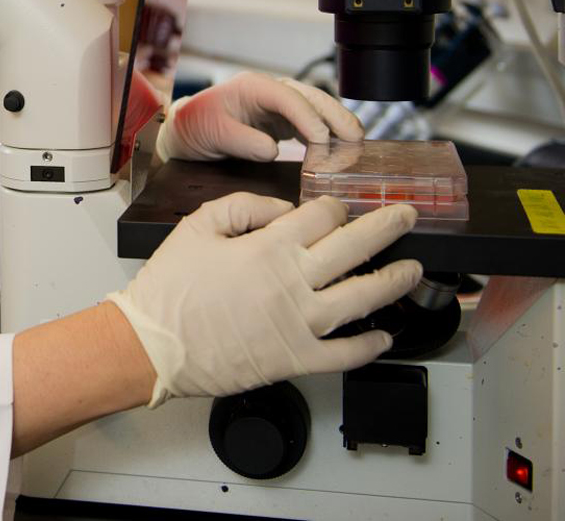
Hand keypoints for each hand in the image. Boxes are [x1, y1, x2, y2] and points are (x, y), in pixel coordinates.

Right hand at [107, 193, 420, 406]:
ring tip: (411, 268)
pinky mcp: (295, 358)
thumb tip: (282, 209)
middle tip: (407, 217)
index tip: (338, 208)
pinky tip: (383, 335)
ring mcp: (299, 323)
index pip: (322, 216)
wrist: (152, 344)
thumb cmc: (170, 288)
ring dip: (393, 281)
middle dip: (387, 227)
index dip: (335, 207)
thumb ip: (245, 206)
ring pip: (362, 298)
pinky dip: (368, 346)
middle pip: (355, 248)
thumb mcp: (198, 226)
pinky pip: (344, 354)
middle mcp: (292, 282)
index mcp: (269, 247)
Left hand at [157, 71, 362, 162]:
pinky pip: (310, 125)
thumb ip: (242, 141)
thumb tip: (272, 150)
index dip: (307, 116)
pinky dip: (327, 136)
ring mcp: (279, 105)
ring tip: (356, 144)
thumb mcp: (213, 133)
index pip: (288, 97)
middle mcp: (270, 91)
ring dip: (336, 125)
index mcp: (252, 87)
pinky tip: (340, 149)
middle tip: (355, 137)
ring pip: (316, 110)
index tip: (321, 137)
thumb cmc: (196, 125)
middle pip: (310, 98)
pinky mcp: (283, 121)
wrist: (188, 130)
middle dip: (334, 116)